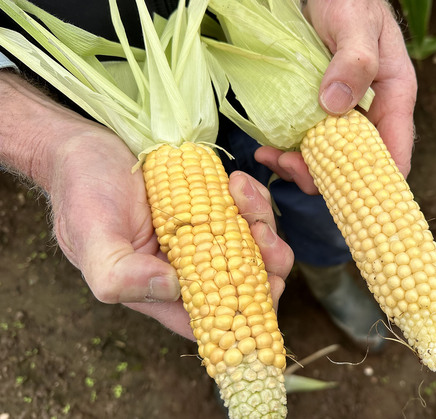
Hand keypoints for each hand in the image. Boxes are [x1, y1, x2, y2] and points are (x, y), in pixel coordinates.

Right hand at [48, 131, 291, 339]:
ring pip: (254, 246)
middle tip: (261, 232)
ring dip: (261, 222)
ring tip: (242, 191)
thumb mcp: (93, 238)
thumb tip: (171, 288)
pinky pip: (247, 212)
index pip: (213, 320)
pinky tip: (238, 181)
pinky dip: (252, 199)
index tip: (268, 287)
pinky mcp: (212, 208)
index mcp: (160, 291)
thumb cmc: (83, 193)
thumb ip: (120, 275)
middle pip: (246, 283)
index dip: (247, 314)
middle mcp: (187, 269)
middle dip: (268, 262)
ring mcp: (203, 237)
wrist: (85, 146)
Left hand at [255, 0, 417, 193]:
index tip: (346, 199)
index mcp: (394, 98)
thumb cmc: (350, 0)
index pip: (396, 153)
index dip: (377, 184)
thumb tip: (336, 106)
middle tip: (290, 166)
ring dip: (301, 167)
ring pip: (330, 161)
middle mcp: (373, 114)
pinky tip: (268, 148)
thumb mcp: (355, 24)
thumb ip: (354, 62)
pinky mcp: (322, 113)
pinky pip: (309, 143)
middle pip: (358, 166)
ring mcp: (346, 116)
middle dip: (324, 177)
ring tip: (271, 156)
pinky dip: (289, 152)